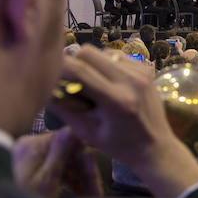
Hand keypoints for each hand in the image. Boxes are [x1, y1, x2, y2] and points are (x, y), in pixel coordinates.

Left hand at [13, 127, 102, 197]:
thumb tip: (73, 129)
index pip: (68, 142)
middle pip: (69, 154)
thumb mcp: (47, 179)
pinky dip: (73, 182)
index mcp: (32, 145)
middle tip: (97, 195)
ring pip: (68, 163)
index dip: (84, 159)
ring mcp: (35, 158)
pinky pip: (62, 170)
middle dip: (84, 174)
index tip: (95, 177)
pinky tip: (83, 194)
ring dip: (82, 180)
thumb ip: (60, 153)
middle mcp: (33, 147)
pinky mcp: (38, 169)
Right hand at [46, 46, 197, 197]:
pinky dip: (106, 66)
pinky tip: (109, 84)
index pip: (79, 70)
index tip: (50, 76)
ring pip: (101, 51)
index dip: (59, 69)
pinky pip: (115, 56)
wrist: (155, 146)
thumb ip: (63, 107)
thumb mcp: (86, 131)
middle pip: (88, 52)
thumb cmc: (118, 145)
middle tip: (73, 83)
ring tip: (93, 86)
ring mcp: (141, 72)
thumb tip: (42, 84)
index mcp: (117, 100)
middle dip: (74, 64)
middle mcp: (131, 81)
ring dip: (90, 64)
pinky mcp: (145, 69)